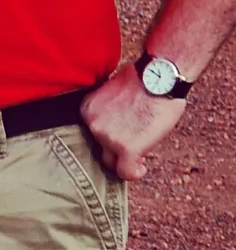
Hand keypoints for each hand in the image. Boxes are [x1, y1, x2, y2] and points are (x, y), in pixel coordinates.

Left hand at [80, 66, 185, 181]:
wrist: (162, 76)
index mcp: (87, 109)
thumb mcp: (115, 92)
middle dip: (114, 149)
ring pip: (112, 160)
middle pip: (99, 148)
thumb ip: (109, 111)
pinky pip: (125, 171)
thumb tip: (117, 124)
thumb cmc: (146, 80)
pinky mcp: (126, 148)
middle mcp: (92, 124)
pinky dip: (133, 173)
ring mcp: (107, 137)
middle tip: (132, 145)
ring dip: (126, 157)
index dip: (107, 138)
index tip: (120, 138)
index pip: (92, 133)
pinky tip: (141, 170)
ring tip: (141, 151)